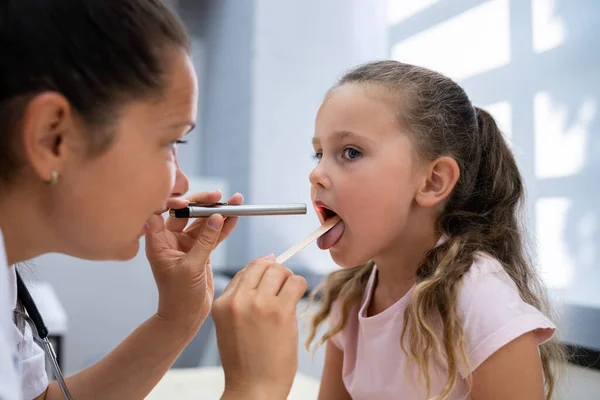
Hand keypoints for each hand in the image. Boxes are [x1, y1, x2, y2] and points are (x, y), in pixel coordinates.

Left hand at [145, 190, 242, 329]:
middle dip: (204, 203)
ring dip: (219, 213)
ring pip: (203, 223)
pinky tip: (235, 217)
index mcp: (159, 241)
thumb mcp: (191, 267)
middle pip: (187, 213)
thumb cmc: (178, 297)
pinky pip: (213, 235)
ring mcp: (186, 245)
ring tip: (236, 202)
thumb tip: (217, 218)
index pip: (163, 212)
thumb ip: (205, 242)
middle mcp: (170, 240)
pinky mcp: (200, 251)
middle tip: (219, 197)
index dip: (175, 202)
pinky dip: (224, 226)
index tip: (190, 201)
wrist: (184, 317)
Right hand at [213, 257, 306, 399]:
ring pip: (280, 270)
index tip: (271, 286)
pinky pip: (296, 282)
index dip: (261, 275)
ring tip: (289, 297)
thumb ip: (242, 297)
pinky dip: (300, 287)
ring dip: (289, 280)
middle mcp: (237, 300)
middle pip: (262, 265)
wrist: (253, 390)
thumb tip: (268, 260)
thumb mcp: (231, 325)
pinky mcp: (280, 312)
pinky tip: (296, 302)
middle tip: (283, 289)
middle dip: (276, 272)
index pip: (244, 271)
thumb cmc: (246, 360)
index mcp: (221, 303)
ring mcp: (258, 304)